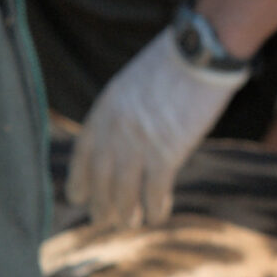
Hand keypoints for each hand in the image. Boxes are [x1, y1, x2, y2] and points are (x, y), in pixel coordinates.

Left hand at [66, 23, 247, 227]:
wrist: (199, 54)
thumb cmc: (173, 63)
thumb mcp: (132, 83)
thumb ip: (122, 112)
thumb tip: (121, 138)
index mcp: (104, 110)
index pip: (82, 153)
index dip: (78, 179)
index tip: (77, 197)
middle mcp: (114, 131)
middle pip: (100, 178)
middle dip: (100, 204)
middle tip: (102, 220)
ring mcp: (137, 145)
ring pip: (123, 193)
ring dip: (125, 213)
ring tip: (129, 222)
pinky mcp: (165, 155)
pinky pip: (154, 193)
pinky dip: (155, 208)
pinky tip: (157, 215)